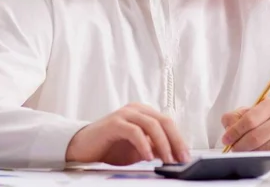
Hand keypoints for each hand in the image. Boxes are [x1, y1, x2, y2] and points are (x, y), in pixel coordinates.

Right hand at [66, 103, 190, 164]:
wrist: (82, 148)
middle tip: (181, 158)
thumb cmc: (111, 148)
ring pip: (151, 124)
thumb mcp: (138, 150)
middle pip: (164, 121)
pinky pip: (134, 131)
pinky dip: (144, 144)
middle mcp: (136, 109)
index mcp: (144, 113)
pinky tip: (148, 157)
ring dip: (163, 143)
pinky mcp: (114, 123)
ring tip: (167, 160)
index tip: (186, 156)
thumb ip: (154, 148)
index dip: (179, 139)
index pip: (168, 123)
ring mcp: (125, 114)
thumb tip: (174, 155)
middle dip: (175, 140)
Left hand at [221, 98, 269, 158]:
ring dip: (248, 153)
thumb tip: (228, 127)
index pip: (249, 120)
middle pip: (255, 137)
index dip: (235, 131)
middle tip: (233, 148)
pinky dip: (259, 159)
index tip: (226, 139)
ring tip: (243, 151)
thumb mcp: (255, 111)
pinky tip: (256, 155)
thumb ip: (237, 116)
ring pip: (262, 150)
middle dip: (239, 145)